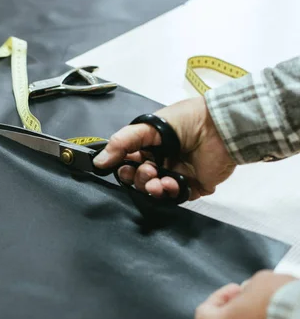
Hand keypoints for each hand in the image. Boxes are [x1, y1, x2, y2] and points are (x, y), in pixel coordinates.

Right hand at [93, 97, 236, 199]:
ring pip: (154, 191)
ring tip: (157, 179)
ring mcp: (176, 175)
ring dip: (150, 187)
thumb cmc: (186, 121)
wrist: (221, 127)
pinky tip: (170, 183)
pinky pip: (174, 197)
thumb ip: (122, 143)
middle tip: (146, 170)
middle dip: (137, 178)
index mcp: (150, 147)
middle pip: (139, 180)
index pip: (129, 163)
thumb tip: (98, 162)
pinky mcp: (192, 187)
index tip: (121, 167)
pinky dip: (169, 193)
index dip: (122, 168)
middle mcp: (161, 162)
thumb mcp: (148, 126)